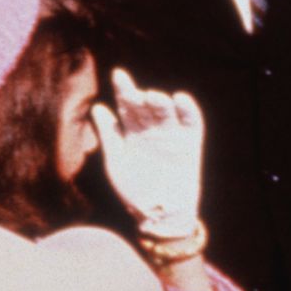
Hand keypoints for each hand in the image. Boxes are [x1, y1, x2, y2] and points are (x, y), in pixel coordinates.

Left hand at [92, 68, 203, 239]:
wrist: (159, 215)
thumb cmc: (133, 191)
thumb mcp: (115, 162)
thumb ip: (109, 135)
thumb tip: (98, 107)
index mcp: (132, 133)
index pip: (128, 105)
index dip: (124, 89)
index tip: (118, 75)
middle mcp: (152, 131)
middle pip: (147, 106)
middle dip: (142, 97)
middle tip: (137, 94)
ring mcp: (172, 136)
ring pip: (168, 112)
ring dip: (162, 102)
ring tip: (154, 97)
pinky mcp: (191, 144)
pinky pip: (192, 123)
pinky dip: (189, 110)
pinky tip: (180, 99)